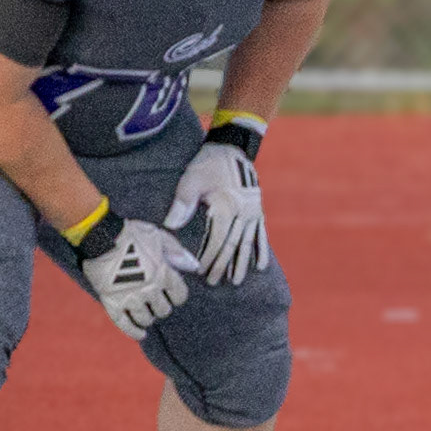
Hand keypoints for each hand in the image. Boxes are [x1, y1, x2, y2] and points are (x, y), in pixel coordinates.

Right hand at [80, 218, 198, 339]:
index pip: (179, 295)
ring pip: (146, 318)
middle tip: (155, 301)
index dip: (177, 296)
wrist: (101, 236)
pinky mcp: (112, 303)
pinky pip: (125, 325)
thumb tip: (195, 266)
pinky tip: (141, 334)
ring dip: (148, 316)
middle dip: (161, 306)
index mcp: (163, 273)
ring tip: (145, 311)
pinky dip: (134, 332)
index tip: (172, 294)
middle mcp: (149, 289)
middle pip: (163, 310)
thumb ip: (177, 252)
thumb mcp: (159, 236)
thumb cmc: (132, 234)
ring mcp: (130, 298)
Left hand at [164, 142, 268, 284]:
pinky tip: (260, 266)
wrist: (233, 148)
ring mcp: (252, 212)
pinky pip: (261, 235)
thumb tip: (170, 225)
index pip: (217, 239)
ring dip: (241, 263)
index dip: (209, 257)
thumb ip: (182, 202)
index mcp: (225, 207)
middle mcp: (242, 213)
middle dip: (222, 265)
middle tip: (214, 281)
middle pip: (231, 245)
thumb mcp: (192, 178)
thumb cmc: (209, 163)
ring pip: (246, 243)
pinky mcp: (257, 210)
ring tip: (235, 280)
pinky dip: (260, 251)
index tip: (200, 271)